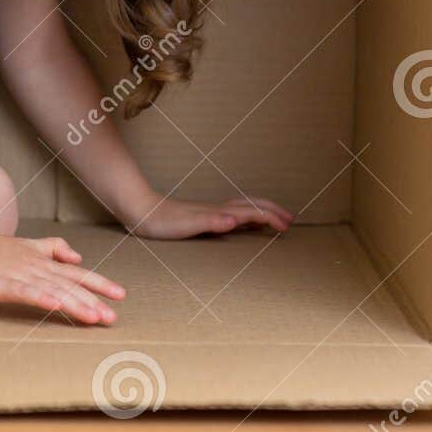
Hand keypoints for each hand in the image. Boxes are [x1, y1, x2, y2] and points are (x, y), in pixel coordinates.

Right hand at [0, 230, 125, 324]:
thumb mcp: (30, 245)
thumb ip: (54, 249)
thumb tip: (78, 257)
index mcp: (45, 262)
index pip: (78, 273)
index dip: (99, 283)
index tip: (120, 295)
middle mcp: (38, 268)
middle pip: (70, 285)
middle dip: (92, 301)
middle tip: (112, 317)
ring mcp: (22, 276)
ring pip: (54, 291)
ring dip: (75, 303)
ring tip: (93, 316)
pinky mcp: (5, 285)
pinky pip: (27, 292)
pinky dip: (42, 298)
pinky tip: (56, 306)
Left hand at [122, 191, 296, 240]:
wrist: (141, 211)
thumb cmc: (162, 222)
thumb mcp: (187, 225)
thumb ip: (212, 221)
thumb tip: (237, 219)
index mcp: (219, 212)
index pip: (252, 211)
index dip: (271, 217)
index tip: (287, 226)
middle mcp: (217, 209)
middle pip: (252, 204)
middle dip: (273, 210)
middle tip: (291, 219)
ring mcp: (210, 211)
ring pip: (244, 207)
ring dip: (262, 210)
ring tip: (274, 218)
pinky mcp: (202, 216)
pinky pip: (233, 213)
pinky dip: (246, 215)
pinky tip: (242, 222)